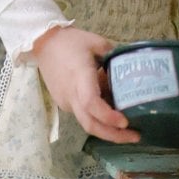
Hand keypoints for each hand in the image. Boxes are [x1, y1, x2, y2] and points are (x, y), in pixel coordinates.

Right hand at [30, 25, 141, 143]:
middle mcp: (71, 94)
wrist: (43, 44)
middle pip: (90, 124)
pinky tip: (112, 116)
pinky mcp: (63, 103)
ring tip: (128, 130)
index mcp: (80, 76)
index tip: (126, 121)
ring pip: (86, 122)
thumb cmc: (70, 41)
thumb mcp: (97, 42)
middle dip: (113, 135)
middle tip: (136, 137)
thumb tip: (133, 68)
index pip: (91, 103)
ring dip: (107, 130)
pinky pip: (82, 115)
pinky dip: (98, 119)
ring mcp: (65, 101)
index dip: (108, 116)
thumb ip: (116, 56)